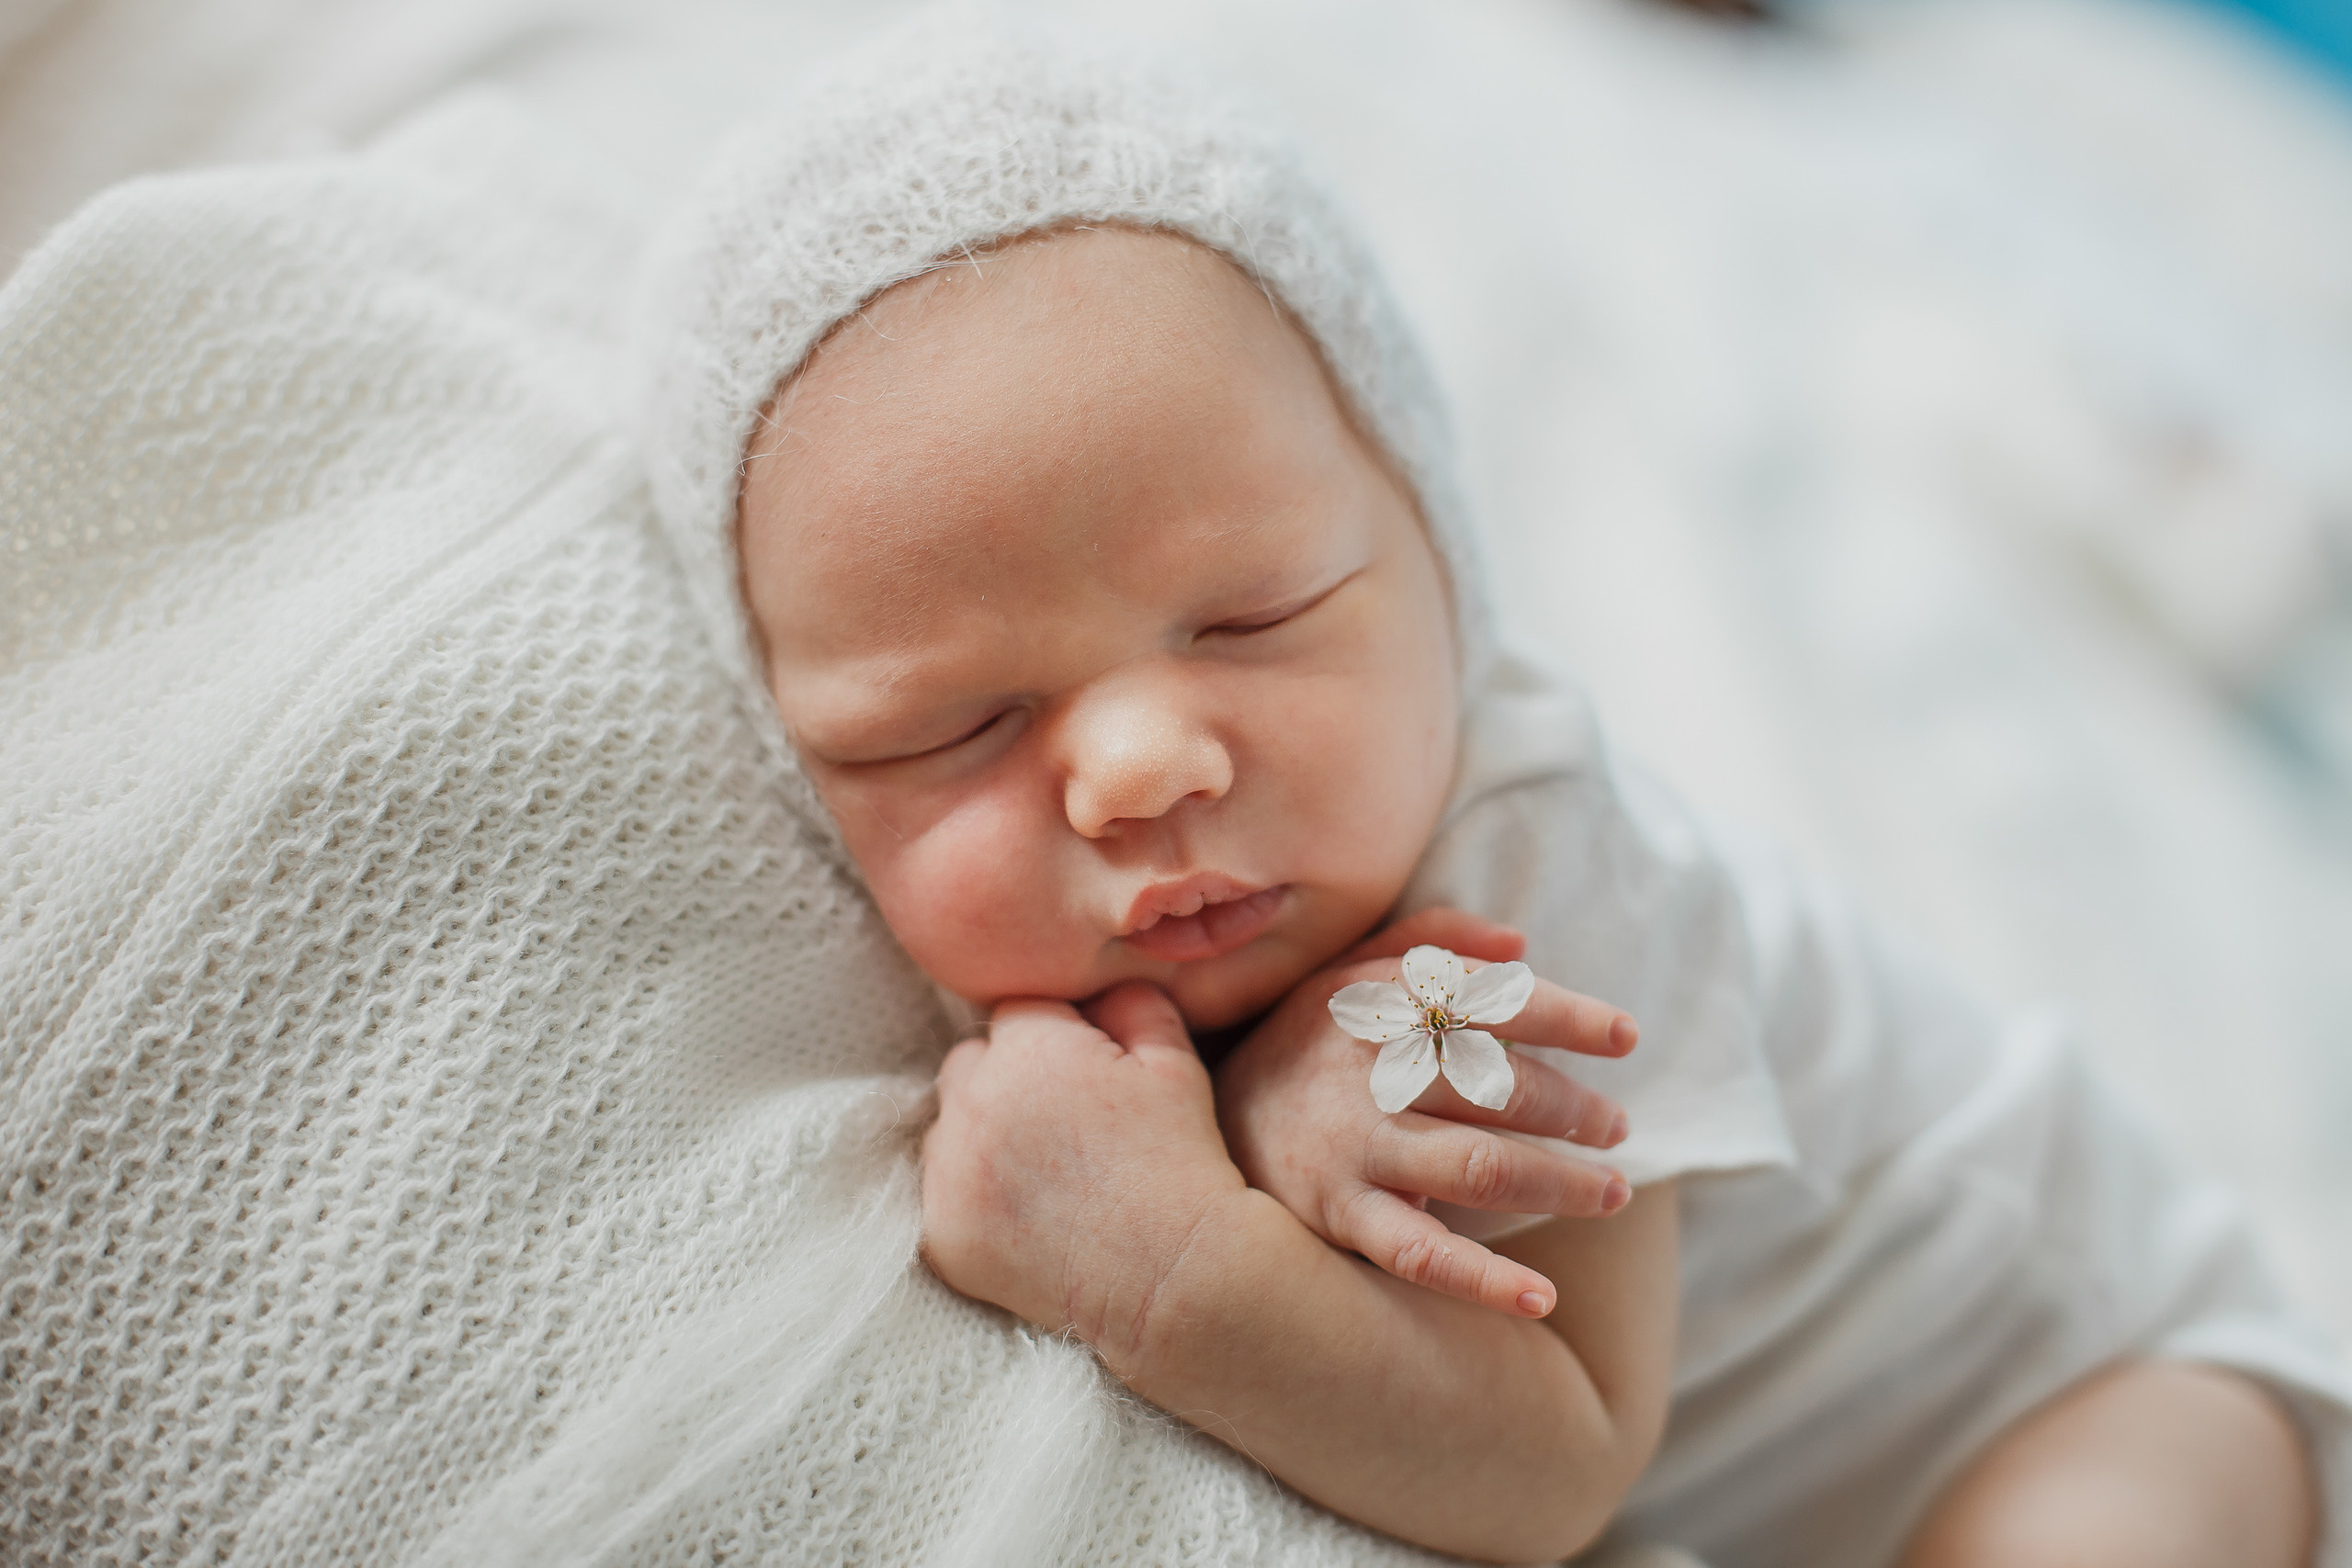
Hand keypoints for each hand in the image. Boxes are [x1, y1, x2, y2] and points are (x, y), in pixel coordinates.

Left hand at [920, 982, 1245, 1367]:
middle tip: (1062, 1125)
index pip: (1016, 1013)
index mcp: (1027, 1047)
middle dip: (1006, 1080)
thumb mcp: (1174, 1059)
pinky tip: (1027, 1217)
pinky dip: (973, 1200)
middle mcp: (972, 1102)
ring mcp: (948, 1172)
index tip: (1086, 1077)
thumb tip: (1097, 983)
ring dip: (982, 1138)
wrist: (1175, 1274)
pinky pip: (941, 1195)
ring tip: (1046, 1175)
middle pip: (969, 1064)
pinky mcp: (939, 1234)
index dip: (1055, 1039)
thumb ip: (1128, 999)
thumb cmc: (1180, 1160)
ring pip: (948, 1128)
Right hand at [1215, 907, 1637, 1317]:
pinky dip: (1484, 1279)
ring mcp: (1353, 1146)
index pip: (1492, 1001)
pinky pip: (1421, 1252)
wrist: (1194, 1123)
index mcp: (1379, 1001)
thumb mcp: (1348, 970)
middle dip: (1575, 1108)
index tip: (1625, 1036)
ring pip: (1480, 1165)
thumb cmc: (1299, 1043)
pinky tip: (1540, 1297)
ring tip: (1611, 1192)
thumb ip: (1432, 940)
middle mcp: (1369, 1069)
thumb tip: (1519, 941)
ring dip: (1560, 1182)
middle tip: (1617, 1127)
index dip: (1569, 1015)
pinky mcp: (1337, 1214)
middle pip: (1499, 1086)